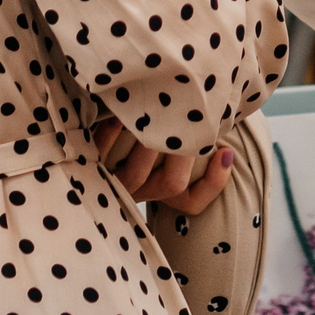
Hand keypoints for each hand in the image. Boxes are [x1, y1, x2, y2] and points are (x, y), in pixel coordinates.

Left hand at [90, 118, 237, 214]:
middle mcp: (140, 188)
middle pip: (171, 183)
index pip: (192, 200)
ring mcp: (115, 180)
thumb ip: (195, 125)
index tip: (225, 151)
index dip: (214, 182)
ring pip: (136, 175)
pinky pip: (100, 157)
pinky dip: (109, 136)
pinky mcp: (89, 164)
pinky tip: (117, 115)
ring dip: (146, 143)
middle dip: (181, 150)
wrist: (89, 114)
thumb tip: (225, 117)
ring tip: (150, 113)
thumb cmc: (143, 115)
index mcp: (160, 184)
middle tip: (184, 118)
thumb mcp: (175, 124)